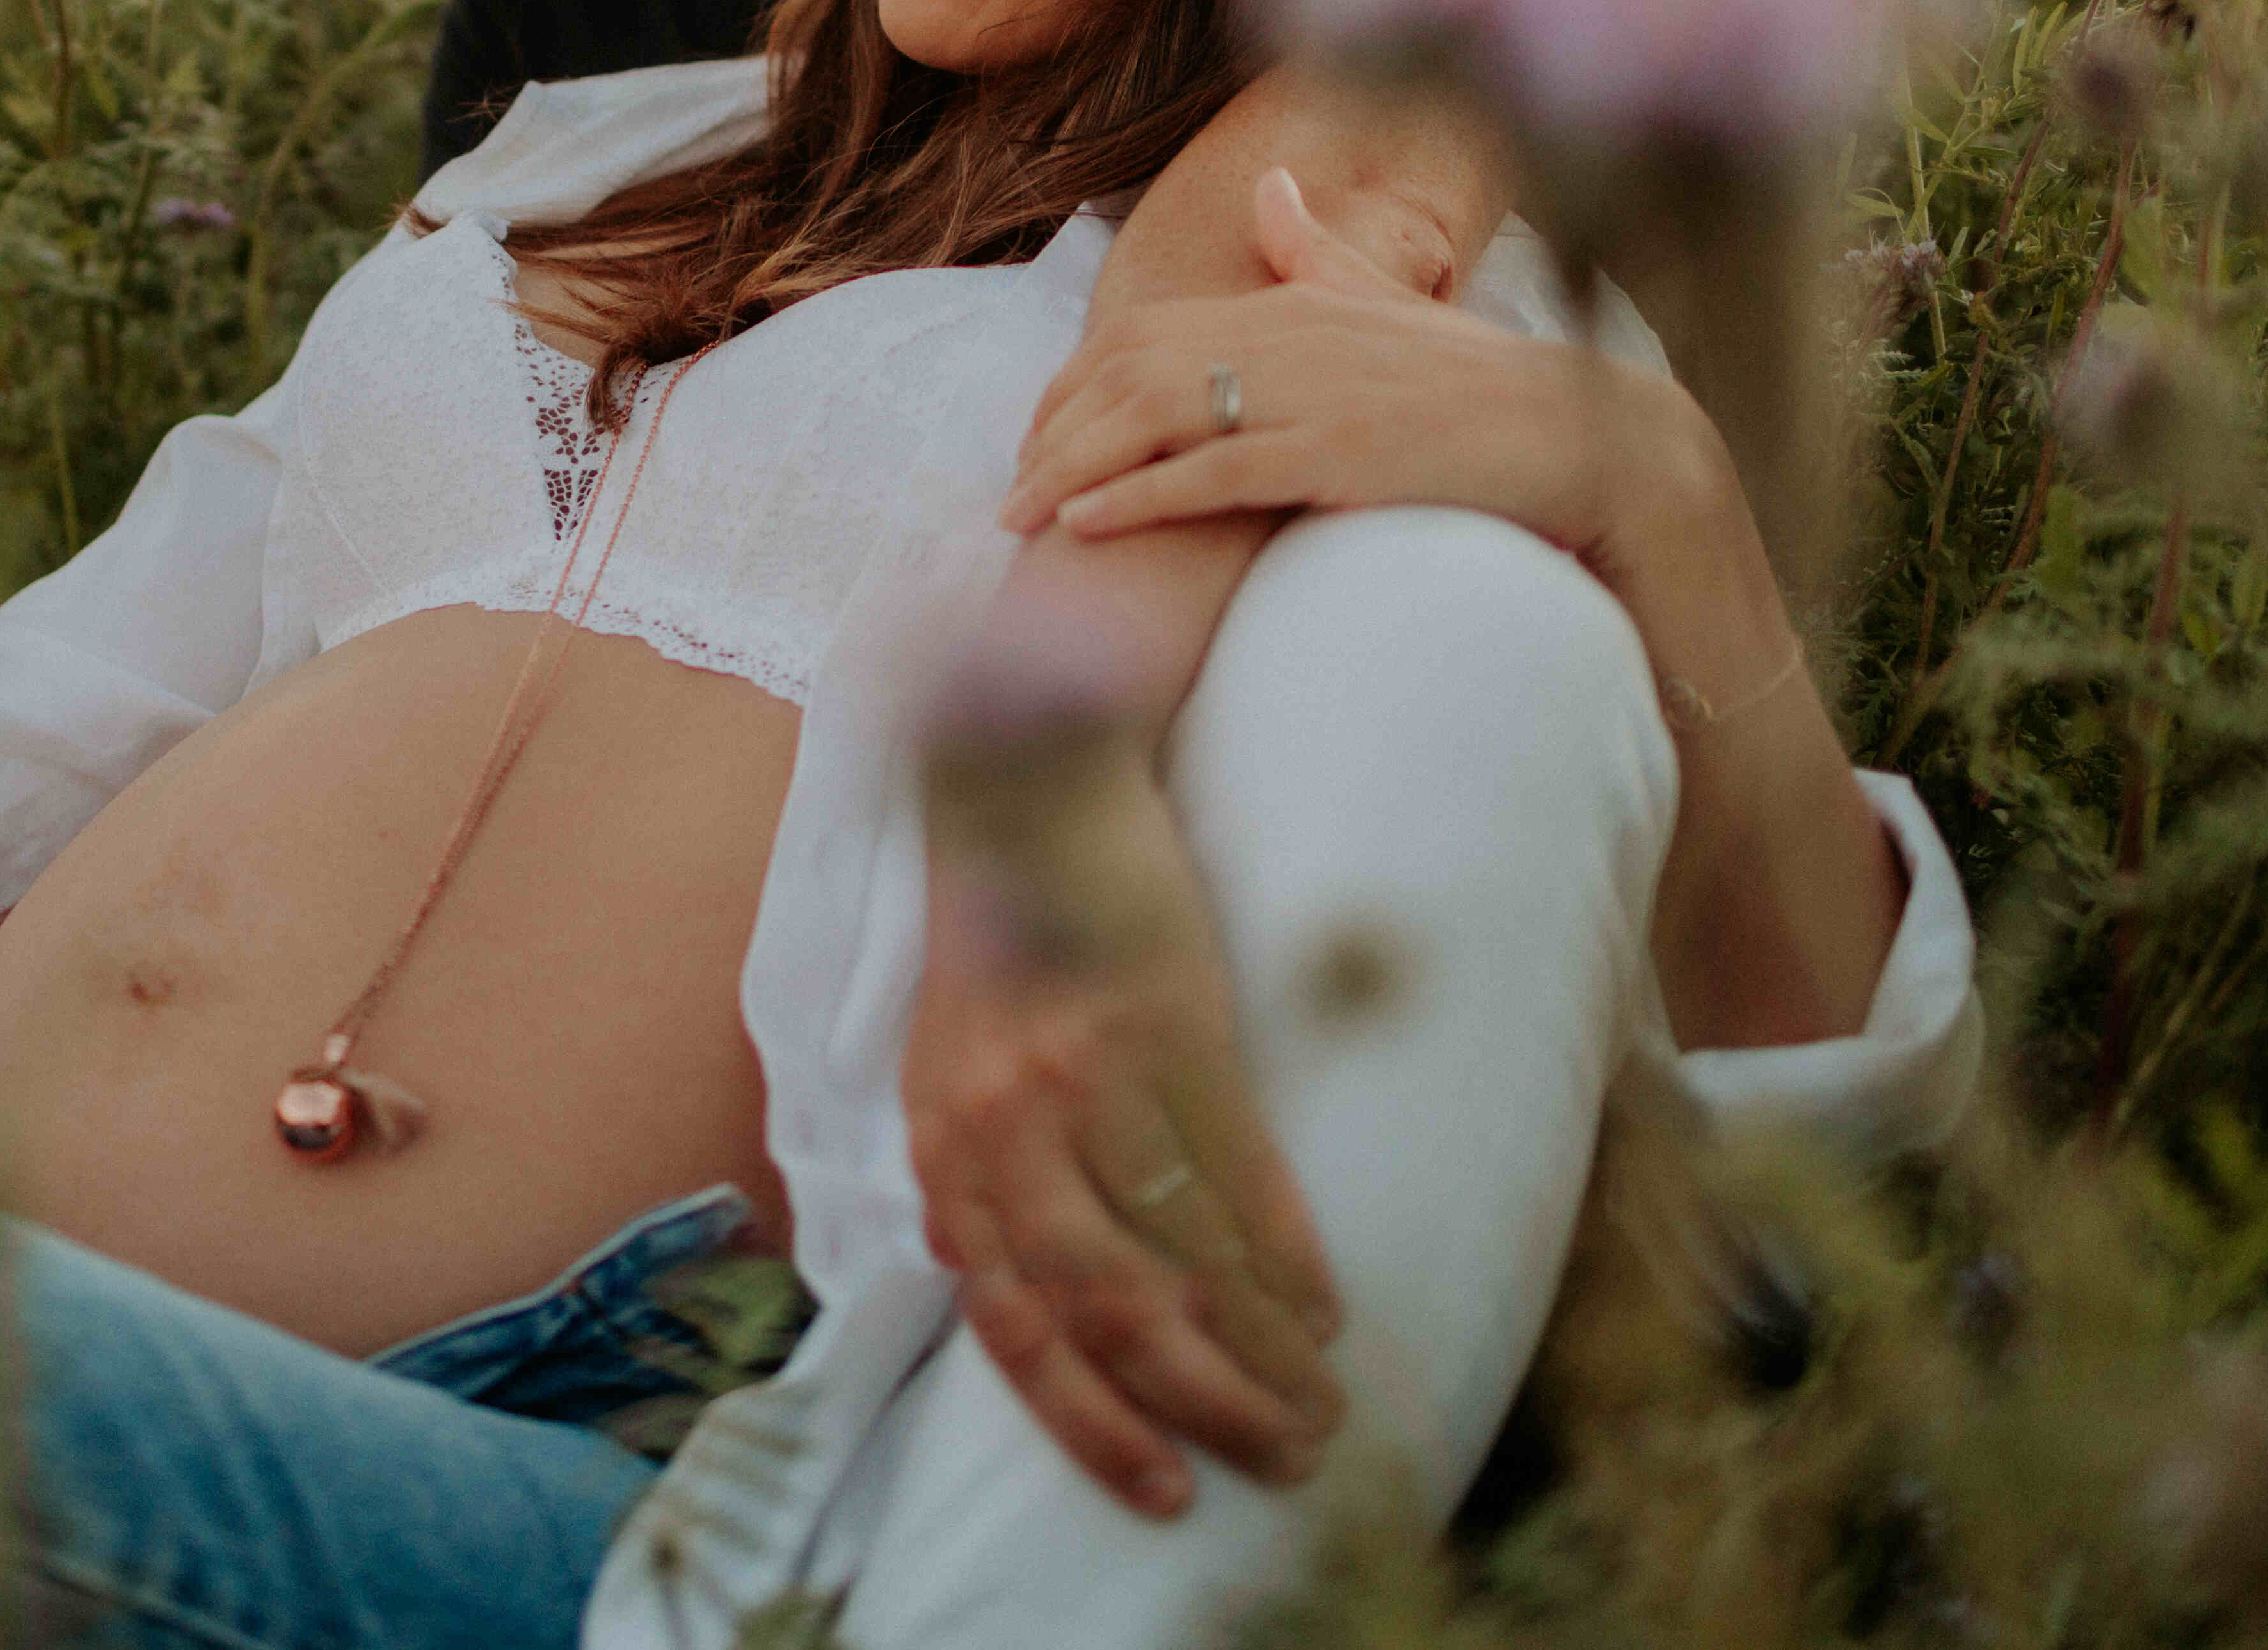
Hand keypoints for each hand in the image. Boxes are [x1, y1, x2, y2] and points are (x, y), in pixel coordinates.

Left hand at [905, 747, 1344, 1517]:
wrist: (1023, 777)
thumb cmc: (997, 932)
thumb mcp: (948, 1064)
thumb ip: (974, 1175)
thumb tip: (1013, 1294)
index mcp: (943, 1147)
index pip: (1009, 1327)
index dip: (1089, 1423)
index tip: (1162, 1490)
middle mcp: (1001, 1124)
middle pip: (1106, 1310)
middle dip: (1201, 1405)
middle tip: (1283, 1457)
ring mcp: (1084, 1073)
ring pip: (1181, 1253)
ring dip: (1261, 1344)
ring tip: (1320, 1396)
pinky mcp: (1165, 1019)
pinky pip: (1236, 1166)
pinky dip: (1285, 1250)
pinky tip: (1323, 1303)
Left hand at [1005, 169, 1704, 561]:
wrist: (1586, 440)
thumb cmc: (1484, 381)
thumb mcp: (1389, 303)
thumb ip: (1317, 251)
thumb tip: (1268, 184)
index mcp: (1294, 302)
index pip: (1146, 333)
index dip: (1074, 383)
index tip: (1035, 434)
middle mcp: (1292, 337)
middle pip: (1130, 372)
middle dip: (1055, 431)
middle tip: (1006, 487)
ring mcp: (1313, 399)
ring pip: (1154, 422)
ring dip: (1072, 468)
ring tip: (1017, 514)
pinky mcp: (1335, 459)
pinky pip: (1213, 476)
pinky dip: (1138, 497)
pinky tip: (1082, 523)